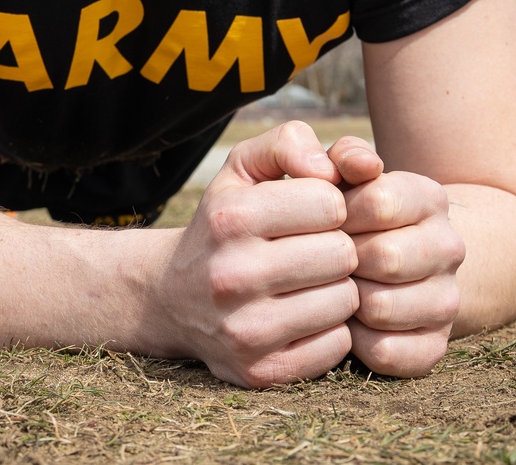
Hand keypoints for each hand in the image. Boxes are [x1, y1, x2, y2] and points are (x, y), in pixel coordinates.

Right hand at [155, 122, 381, 387]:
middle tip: (314, 249)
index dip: (329, 204)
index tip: (311, 213)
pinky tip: (305, 314)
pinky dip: (330, 330)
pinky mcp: (258, 372)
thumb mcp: (244, 167)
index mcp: (231, 217)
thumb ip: (292, 142)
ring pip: (344, 301)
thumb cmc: (226, 220)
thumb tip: (337, 166)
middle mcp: (232, 274)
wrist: (171, 296)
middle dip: (336, 246)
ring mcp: (243, 329)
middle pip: (342, 253)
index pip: (329, 202)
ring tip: (310, 281)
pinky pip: (336, 347)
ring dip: (336, 288)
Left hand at [340, 169, 464, 376]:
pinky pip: (385, 351)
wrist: (389, 260)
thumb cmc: (351, 208)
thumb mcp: (346, 171)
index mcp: (430, 197)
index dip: (339, 212)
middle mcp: (450, 248)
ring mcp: (448, 300)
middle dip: (342, 258)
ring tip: (335, 285)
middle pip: (383, 258)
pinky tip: (348, 319)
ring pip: (381, 307)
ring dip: (346, 299)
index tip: (327, 218)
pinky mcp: (435, 347)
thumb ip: (345, 154)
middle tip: (326, 257)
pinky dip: (356, 340)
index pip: (378, 201)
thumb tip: (360, 164)